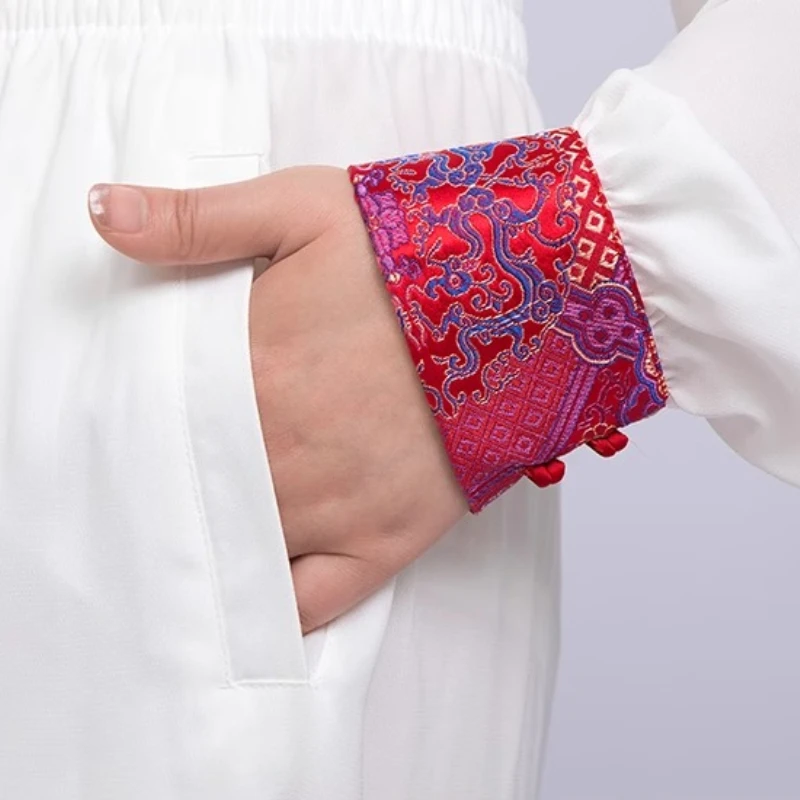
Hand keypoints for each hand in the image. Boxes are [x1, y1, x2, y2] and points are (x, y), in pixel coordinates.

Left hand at [88, 167, 468, 632]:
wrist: (528, 295)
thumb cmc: (415, 250)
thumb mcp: (302, 209)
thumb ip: (197, 220)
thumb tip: (107, 214)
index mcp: (249, 374)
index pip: (157, 423)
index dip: (139, 426)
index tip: (132, 423)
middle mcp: (283, 453)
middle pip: (194, 491)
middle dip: (173, 484)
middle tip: (165, 476)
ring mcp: (336, 506)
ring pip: (238, 552)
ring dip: (213, 543)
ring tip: (200, 529)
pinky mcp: (387, 539)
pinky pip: (312, 604)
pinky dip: (274, 610)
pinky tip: (257, 590)